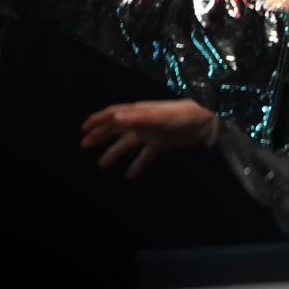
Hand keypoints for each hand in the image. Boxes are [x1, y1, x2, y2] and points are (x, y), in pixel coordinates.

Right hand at [81, 99, 217, 177]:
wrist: (204, 122)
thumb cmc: (180, 115)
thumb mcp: (157, 116)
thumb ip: (136, 118)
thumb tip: (113, 118)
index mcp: (139, 112)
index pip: (113, 114)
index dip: (98, 120)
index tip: (84, 129)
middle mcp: (141, 122)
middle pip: (116, 129)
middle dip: (100, 136)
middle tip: (85, 145)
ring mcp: (150, 133)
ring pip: (128, 144)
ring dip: (114, 153)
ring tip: (101, 164)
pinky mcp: (160, 144)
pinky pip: (145, 156)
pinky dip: (137, 165)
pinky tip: (130, 176)